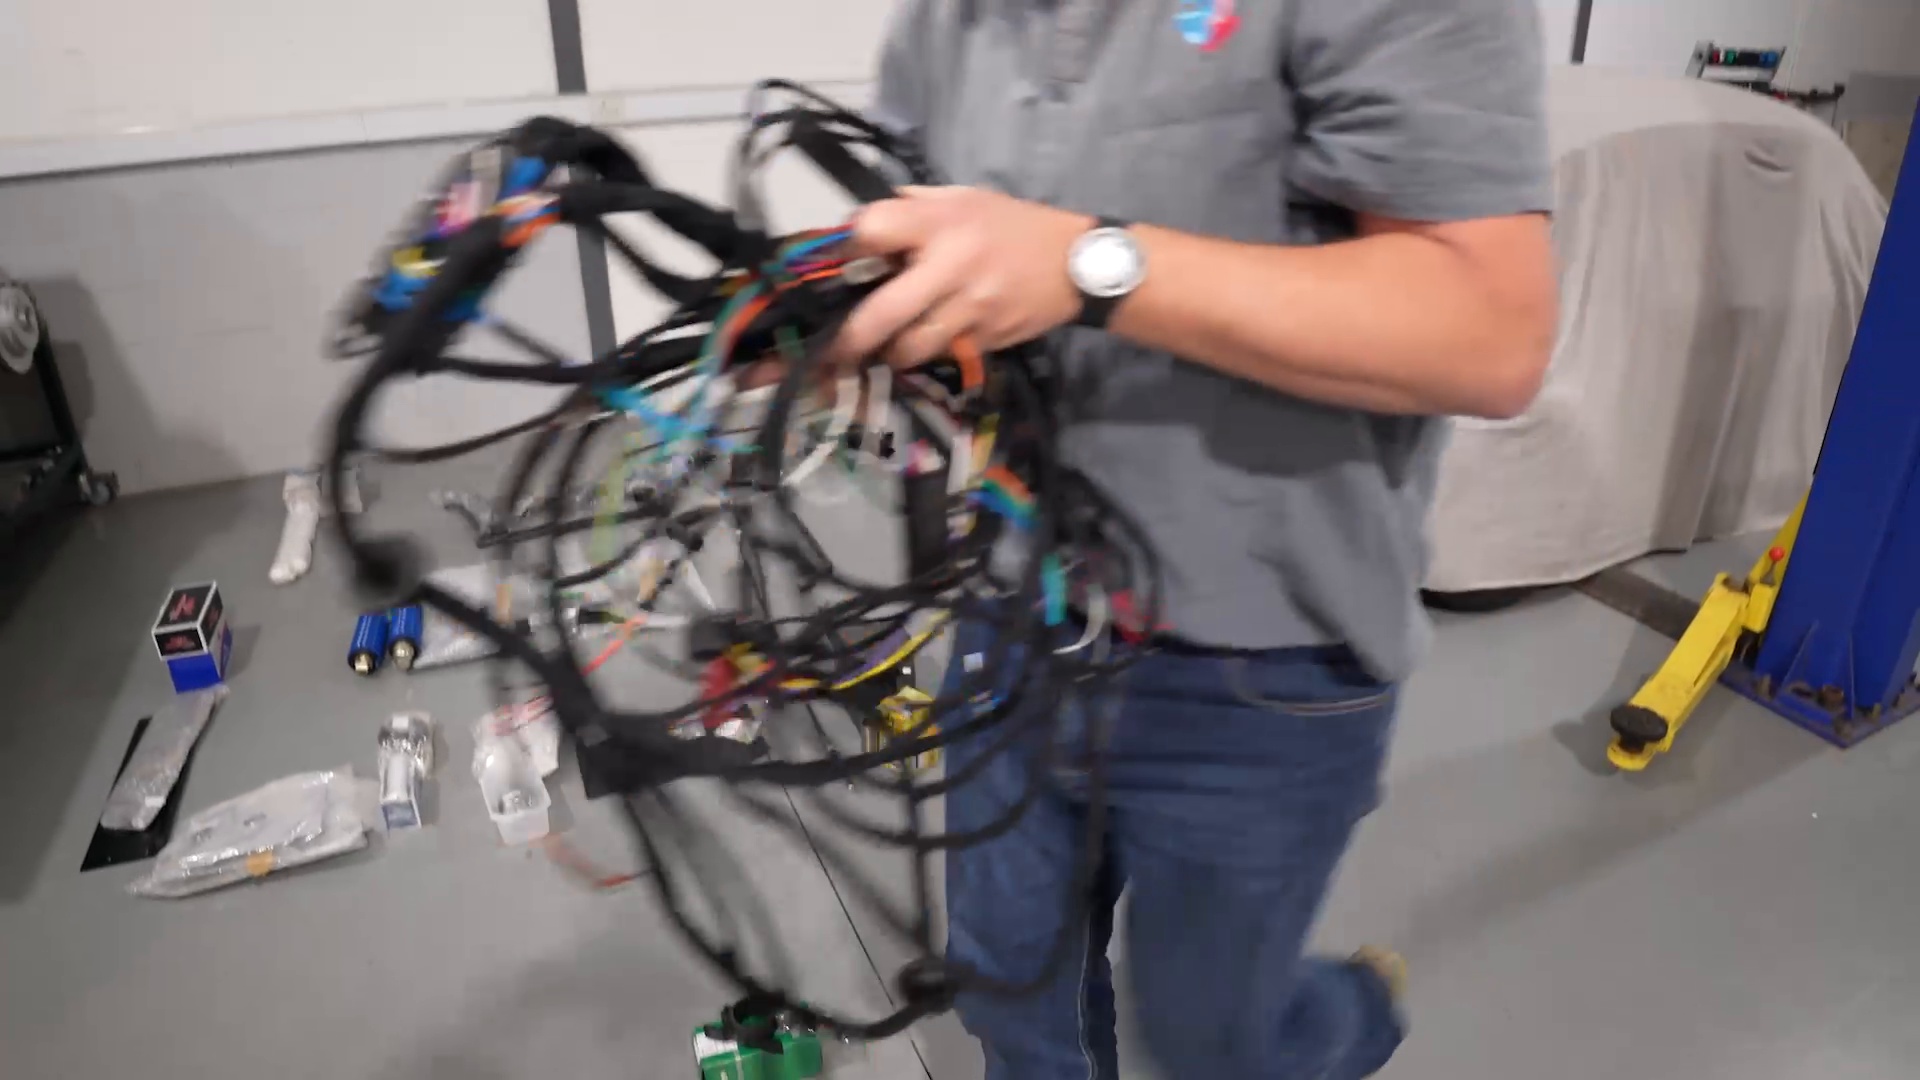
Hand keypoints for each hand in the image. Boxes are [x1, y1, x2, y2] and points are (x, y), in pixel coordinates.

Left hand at [832, 186, 1092, 368]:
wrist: (1076, 264)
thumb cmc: (1014, 226)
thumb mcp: (966, 197)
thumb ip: (916, 206)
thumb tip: (865, 221)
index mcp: (940, 222)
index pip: (871, 230)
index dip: (848, 247)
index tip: (840, 260)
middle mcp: (951, 266)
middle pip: (881, 313)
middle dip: (851, 338)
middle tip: (833, 350)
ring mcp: (970, 309)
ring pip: (911, 347)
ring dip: (890, 353)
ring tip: (883, 350)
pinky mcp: (986, 339)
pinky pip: (944, 354)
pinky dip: (930, 355)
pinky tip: (928, 347)